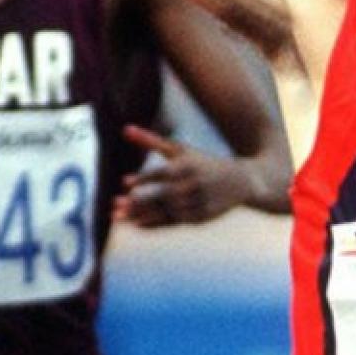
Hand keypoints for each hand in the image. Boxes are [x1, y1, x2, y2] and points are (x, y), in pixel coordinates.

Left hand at [113, 125, 254, 227]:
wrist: (241, 181)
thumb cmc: (203, 162)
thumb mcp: (180, 150)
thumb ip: (151, 141)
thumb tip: (124, 129)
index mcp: (188, 166)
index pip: (163, 173)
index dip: (144, 178)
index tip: (124, 183)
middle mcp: (194, 185)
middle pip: (162, 196)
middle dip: (138, 203)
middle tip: (114, 206)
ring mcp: (199, 203)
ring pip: (166, 212)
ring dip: (142, 216)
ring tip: (118, 218)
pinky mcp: (202, 218)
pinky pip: (174, 223)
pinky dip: (155, 225)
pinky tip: (137, 225)